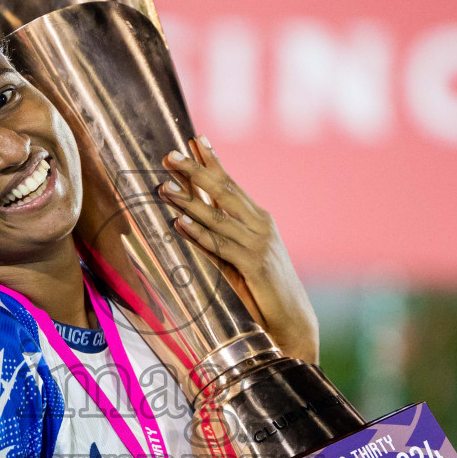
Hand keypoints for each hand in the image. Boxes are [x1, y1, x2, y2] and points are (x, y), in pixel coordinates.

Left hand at [159, 136, 320, 363]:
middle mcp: (260, 225)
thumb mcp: (240, 256)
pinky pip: (221, 246)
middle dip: (195, 171)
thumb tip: (192, 216)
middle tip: (170, 155)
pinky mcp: (255, 265)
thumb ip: (221, 235)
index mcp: (259, 218)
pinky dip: (200, 234)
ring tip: (164, 188)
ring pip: (217, 217)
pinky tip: (180, 223)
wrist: (292, 318)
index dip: (213, 161)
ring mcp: (259, 244)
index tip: (195, 139)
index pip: (231, 183)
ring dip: (188, 201)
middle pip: (223, 192)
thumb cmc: (264, 288)